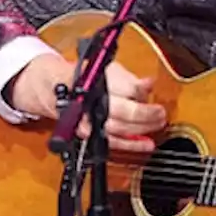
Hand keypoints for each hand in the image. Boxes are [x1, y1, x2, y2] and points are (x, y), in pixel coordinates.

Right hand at [11, 54, 166, 152]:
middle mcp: (91, 104)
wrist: (55, 91)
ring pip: (120, 129)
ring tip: (157, 125)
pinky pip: (111, 143)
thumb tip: (149, 84)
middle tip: (160, 112)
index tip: (151, 89)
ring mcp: (89, 122)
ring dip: (142, 130)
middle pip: (126, 111)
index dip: (142, 91)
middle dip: (146, 114)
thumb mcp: (108, 70)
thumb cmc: (84, 79)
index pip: (128, 89)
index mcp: (97, 83)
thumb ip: (130, 79)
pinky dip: (131, 145)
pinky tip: (145, 145)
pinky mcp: (89, 135)